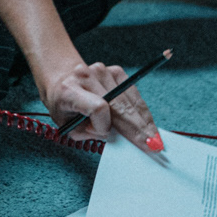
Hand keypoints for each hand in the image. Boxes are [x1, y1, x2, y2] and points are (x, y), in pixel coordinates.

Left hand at [45, 61, 164, 155]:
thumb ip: (88, 133)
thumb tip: (114, 134)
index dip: (104, 125)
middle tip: (154, 145)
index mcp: (70, 91)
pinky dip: (140, 110)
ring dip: (143, 120)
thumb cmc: (64, 107)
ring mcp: (103, 71)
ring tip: (154, 137)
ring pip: (129, 101)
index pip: (98, 108)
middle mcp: (87, 77)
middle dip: (138, 128)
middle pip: (119, 105)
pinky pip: (133, 94)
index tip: (105, 135)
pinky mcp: (116, 71)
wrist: (62, 78)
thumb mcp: (67, 126)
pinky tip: (146, 122)